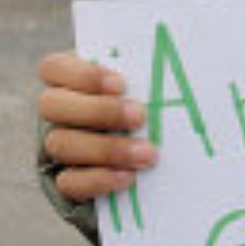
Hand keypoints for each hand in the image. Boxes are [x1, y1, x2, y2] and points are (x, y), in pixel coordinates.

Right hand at [37, 52, 158, 202]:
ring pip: (60, 143)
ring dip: (107, 149)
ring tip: (148, 154)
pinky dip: (98, 180)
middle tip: (139, 116)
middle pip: (52, 105)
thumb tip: (192, 63)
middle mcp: (59, 112)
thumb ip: (154, 76)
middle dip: (99, 111)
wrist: (156, 158)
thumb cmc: (155, 106)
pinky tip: (128, 178)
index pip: (54, 68)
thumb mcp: (153, 86)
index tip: (121, 84)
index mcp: (72, 80)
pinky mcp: (67, 180)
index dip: (82, 74)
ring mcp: (59, 145)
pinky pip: (68, 182)